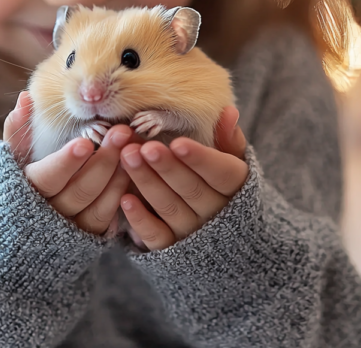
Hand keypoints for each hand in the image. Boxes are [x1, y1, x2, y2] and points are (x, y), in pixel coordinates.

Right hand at [4, 91, 132, 235]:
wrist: (18, 231)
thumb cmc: (18, 181)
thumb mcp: (13, 157)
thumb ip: (17, 129)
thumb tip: (25, 99)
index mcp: (23, 191)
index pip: (45, 178)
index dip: (65, 162)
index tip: (84, 142)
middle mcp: (46, 215)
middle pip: (78, 191)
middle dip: (102, 161)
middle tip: (121, 133)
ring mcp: (67, 229)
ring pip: (95, 206)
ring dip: (116, 176)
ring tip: (130, 148)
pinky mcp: (86, 237)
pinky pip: (105, 219)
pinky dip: (119, 195)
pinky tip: (130, 171)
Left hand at [119, 106, 248, 250]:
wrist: (223, 240)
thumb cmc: (221, 184)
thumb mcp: (232, 161)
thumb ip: (229, 139)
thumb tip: (228, 111)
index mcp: (236, 188)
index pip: (222, 174)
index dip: (201, 159)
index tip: (178, 143)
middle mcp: (217, 213)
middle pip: (192, 189)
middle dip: (167, 168)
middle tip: (144, 147)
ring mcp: (193, 233)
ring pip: (170, 208)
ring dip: (148, 183)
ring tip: (128, 158)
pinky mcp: (171, 249)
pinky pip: (156, 237)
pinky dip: (140, 219)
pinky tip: (125, 198)